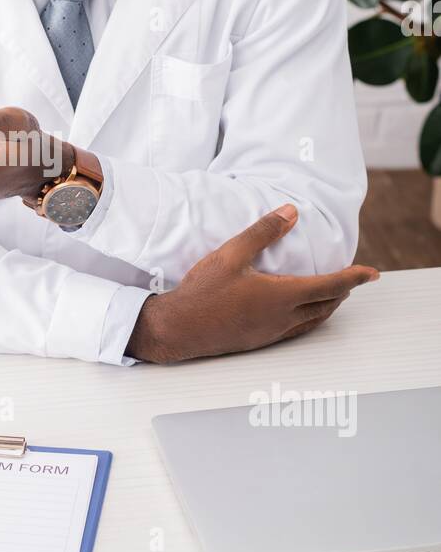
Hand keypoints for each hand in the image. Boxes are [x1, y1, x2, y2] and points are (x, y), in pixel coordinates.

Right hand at [127, 203, 378, 363]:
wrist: (178, 329)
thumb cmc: (203, 291)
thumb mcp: (231, 254)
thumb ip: (263, 232)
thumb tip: (290, 212)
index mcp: (281, 296)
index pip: (331, 286)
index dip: (355, 277)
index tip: (373, 273)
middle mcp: (283, 317)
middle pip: (327, 305)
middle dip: (344, 291)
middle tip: (354, 279)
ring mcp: (272, 332)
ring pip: (313, 320)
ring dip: (328, 306)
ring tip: (333, 294)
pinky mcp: (260, 339)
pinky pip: (297, 328)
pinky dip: (310, 316)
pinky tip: (299, 311)